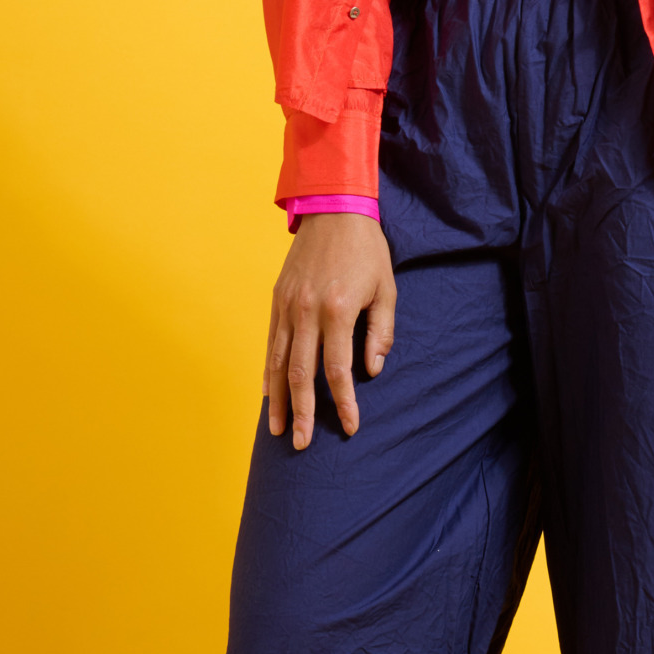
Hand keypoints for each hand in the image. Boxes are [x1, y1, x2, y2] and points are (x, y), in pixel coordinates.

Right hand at [265, 214, 397, 449]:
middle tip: (302, 444)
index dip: (343, 403)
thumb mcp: (387, 290)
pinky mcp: (277, 299)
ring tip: (278, 429)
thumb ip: (380, 333)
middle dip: (302, 413)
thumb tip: (370, 371)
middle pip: (299, 375)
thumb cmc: (367, 251)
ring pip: (277, 363)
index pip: (337, 370)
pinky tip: (268, 394)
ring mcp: (287, 306)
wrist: (334, 209)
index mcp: (337, 311)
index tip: (350, 427)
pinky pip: (269, 342)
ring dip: (278, 400)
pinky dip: (267, 371)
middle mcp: (307, 311)